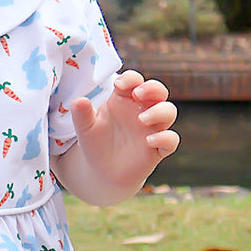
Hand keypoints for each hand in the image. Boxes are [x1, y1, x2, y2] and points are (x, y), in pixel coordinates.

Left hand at [68, 71, 178, 198]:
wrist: (102, 171)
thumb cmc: (96, 143)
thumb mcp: (84, 128)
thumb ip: (81, 114)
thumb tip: (79, 100)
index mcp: (123, 100)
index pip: (134, 81)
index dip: (130, 79)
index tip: (118, 86)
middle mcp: (141, 110)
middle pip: (158, 90)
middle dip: (153, 88)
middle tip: (138, 94)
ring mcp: (152, 128)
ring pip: (169, 111)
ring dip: (159, 112)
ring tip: (141, 120)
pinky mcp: (158, 148)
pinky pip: (171, 139)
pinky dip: (164, 138)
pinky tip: (149, 141)